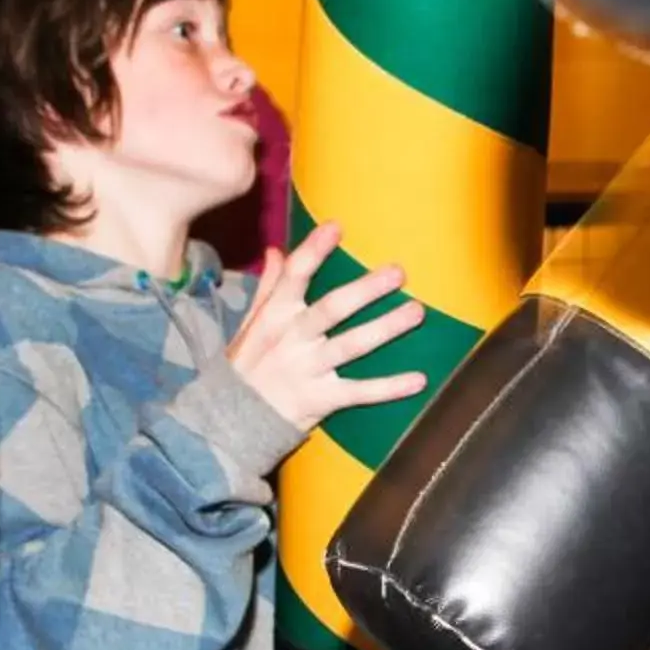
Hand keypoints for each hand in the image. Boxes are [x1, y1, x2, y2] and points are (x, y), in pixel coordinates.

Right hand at [225, 222, 428, 431]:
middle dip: (365, 290)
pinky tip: (419, 379)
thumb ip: (269, 289)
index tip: (336, 227)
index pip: (294, 277)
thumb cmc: (246, 367)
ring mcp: (308, 370)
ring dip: (386, 328)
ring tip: (416, 312)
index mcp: (274, 316)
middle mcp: (292, 340)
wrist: (229, 422)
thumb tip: (277, 250)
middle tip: (398, 272)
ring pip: (352, 345)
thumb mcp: (250, 326)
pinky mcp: (321, 399)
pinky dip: (390, 387)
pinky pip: (360, 392)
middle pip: (332, 309)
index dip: (314, 251)